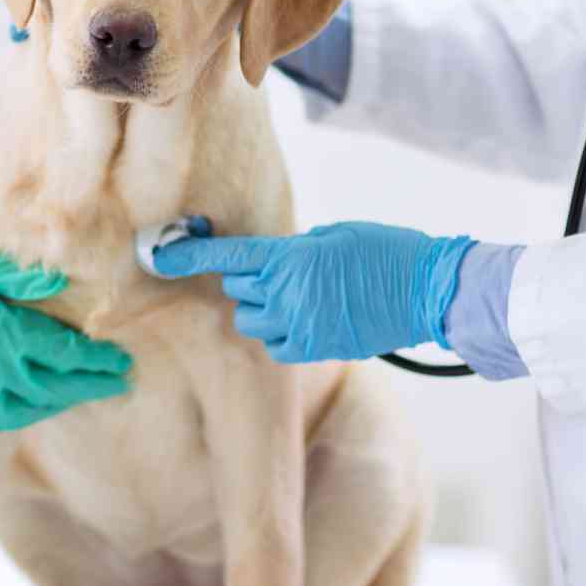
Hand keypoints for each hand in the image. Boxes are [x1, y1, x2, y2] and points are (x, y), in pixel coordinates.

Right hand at [0, 239, 130, 432]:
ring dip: (60, 401)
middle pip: (56, 387)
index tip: (121, 362)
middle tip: (119, 382)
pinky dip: (23, 414)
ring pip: (29, 408)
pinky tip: (34, 405)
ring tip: (82, 392)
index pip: (65, 354)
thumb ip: (14, 277)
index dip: (97, 361)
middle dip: (91, 385)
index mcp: (2, 334)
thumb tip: (61, 284)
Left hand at [151, 221, 474, 362]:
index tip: (158, 254)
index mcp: (292, 259)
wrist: (428, 291)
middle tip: (279, 273)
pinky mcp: (317, 349)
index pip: (228, 258)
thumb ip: (297, 250)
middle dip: (249, 281)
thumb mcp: (335, 236)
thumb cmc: (387, 252)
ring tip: (296, 298)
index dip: (187, 256)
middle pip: (238, 290)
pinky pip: (277, 346)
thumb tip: (274, 263)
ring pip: (253, 322)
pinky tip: (306, 321)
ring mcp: (302, 326)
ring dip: (263, 309)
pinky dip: (282, 335)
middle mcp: (289, 294)